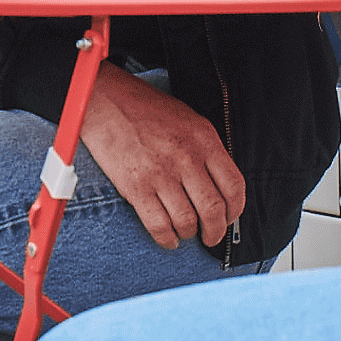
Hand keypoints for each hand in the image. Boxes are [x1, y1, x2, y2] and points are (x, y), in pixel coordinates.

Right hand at [79, 63, 246, 249]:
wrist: (106, 101)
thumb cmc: (146, 109)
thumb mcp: (189, 120)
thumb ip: (206, 150)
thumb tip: (218, 184)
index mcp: (203, 140)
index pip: (234, 186)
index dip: (235, 210)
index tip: (229, 217)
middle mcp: (186, 158)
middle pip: (213, 209)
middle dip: (215, 231)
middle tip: (211, 235)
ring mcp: (161, 174)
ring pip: (187, 221)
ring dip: (189, 233)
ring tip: (186, 232)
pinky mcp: (136, 187)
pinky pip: (159, 225)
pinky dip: (167, 238)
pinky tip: (168, 237)